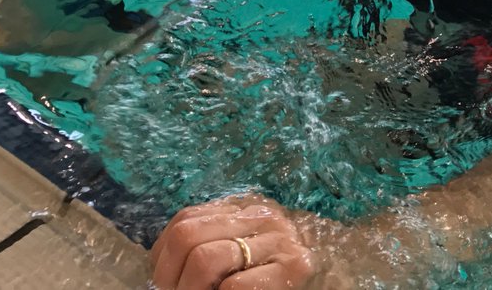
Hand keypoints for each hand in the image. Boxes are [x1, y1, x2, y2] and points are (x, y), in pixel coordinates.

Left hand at [150, 195, 318, 289]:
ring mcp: (280, 240)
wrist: (331, 279)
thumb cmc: (269, 275)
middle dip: (170, 276)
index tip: (166, 284)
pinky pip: (235, 286)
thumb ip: (208, 244)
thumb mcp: (237, 251)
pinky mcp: (294, 268)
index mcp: (242, 209)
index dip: (163, 259)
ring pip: (206, 259)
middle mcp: (262, 217)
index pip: (185, 221)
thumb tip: (160, 276)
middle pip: (187, 235)